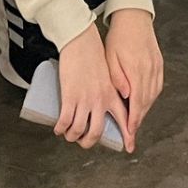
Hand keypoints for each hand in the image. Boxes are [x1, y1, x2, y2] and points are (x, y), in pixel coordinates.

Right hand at [56, 23, 126, 150]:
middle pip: (97, 131)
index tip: (129, 147)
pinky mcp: (70, 96)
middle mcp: (101, 100)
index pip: (124, 119)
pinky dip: (61, 128)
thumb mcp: (110, 73)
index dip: (128, 135)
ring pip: (79, 129)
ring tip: (68, 134)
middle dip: (89, 142)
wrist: (81, 41)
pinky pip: (65, 120)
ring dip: (72, 136)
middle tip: (84, 142)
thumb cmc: (93, 54)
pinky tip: (58, 129)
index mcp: (113, 94)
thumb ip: (113, 87)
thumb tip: (109, 101)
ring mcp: (85, 99)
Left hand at [103, 9, 160, 151]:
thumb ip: (118, 79)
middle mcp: (150, 72)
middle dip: (137, 122)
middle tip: (130, 136)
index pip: (136, 104)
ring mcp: (157, 69)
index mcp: (137, 72)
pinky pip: (156, 88)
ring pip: (152, 97)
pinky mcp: (159, 65)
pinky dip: (149, 99)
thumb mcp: (111, 57)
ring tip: (134, 122)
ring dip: (143, 111)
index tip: (129, 136)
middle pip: (146, 104)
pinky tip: (143, 103)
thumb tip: (126, 97)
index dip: (132, 123)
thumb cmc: (119, 36)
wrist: (134, 17)